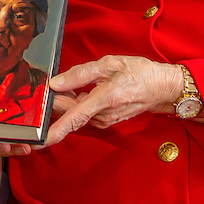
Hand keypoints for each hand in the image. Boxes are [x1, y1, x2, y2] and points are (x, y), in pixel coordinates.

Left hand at [44, 55, 182, 145]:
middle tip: (53, 84)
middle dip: (57, 101)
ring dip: (68, 101)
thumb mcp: (109, 64)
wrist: (162, 88)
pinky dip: (77, 104)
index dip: (56, 129)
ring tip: (73, 83)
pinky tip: (81, 91)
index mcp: (105, 99)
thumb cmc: (139, 73)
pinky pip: (83, 114)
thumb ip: (80, 74)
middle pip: (69, 113)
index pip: (74, 117)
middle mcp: (103, 115)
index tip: (41, 139)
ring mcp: (104, 120)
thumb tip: (56, 83)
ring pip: (75, 113)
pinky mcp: (104, 121)